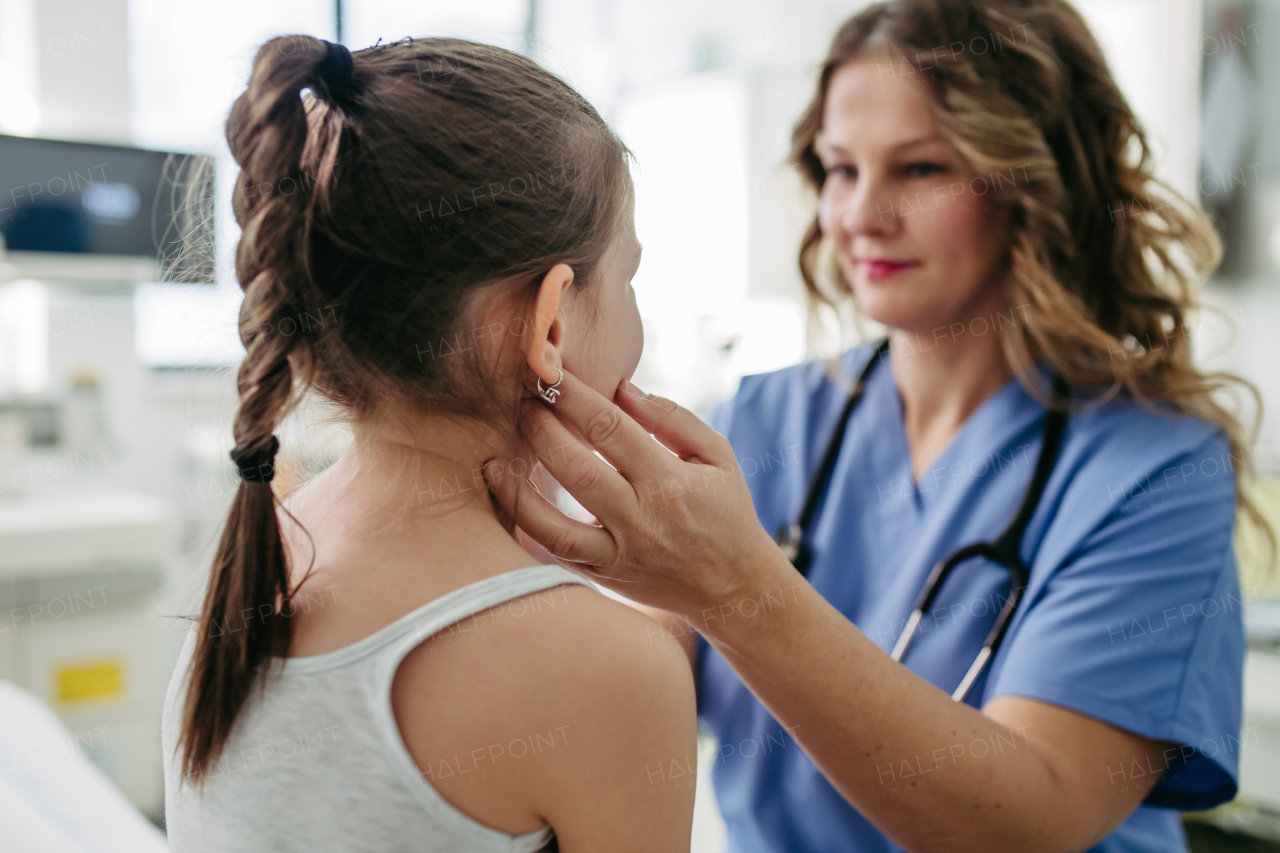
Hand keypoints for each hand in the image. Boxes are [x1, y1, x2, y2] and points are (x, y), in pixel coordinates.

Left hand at [483, 369, 792, 620]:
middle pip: (576, 469)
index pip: (610, 428)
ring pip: (553, 524)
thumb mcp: (717, 456)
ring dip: (517, 489)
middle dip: (541, 430)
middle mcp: (641, 520)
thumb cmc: (726, 512)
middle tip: (522, 404)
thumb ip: (671, 418)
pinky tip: (508, 504)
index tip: (550, 374)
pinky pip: (554, 556)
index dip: (574, 396)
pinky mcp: (604, 578)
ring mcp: (619, 555)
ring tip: (495, 461)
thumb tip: (620, 388)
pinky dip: (525, 530)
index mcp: (670, 482)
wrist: (734, 588)